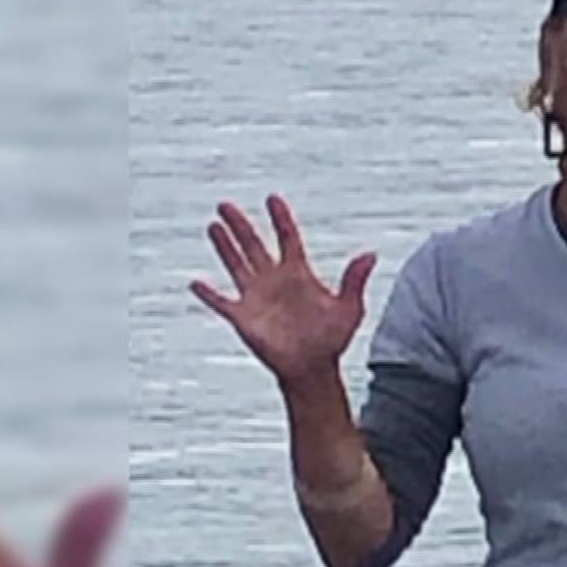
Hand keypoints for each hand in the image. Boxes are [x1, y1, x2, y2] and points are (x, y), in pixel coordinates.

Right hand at [191, 195, 376, 388]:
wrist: (313, 367)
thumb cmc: (332, 339)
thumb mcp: (348, 309)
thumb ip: (354, 281)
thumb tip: (370, 254)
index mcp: (298, 273)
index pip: (287, 238)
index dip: (281, 219)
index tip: (272, 199)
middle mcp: (274, 280)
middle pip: (254, 245)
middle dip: (240, 225)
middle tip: (225, 204)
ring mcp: (257, 297)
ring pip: (236, 265)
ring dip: (224, 246)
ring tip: (214, 225)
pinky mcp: (243, 318)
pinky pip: (221, 303)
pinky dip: (209, 294)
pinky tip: (195, 283)